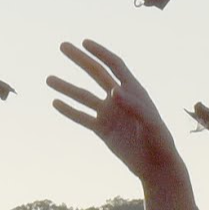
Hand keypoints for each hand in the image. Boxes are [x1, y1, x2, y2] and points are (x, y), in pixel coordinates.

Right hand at [43, 40, 186, 188]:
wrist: (156, 166)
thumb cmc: (160, 143)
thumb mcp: (150, 124)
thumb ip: (134, 106)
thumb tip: (113, 90)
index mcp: (134, 91)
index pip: (114, 65)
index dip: (100, 52)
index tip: (84, 42)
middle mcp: (120, 98)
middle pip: (96, 74)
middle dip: (80, 60)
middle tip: (62, 46)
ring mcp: (110, 114)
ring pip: (84, 96)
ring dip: (67, 87)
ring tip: (48, 79)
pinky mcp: (103, 130)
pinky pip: (83, 117)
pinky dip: (69, 111)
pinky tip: (55, 103)